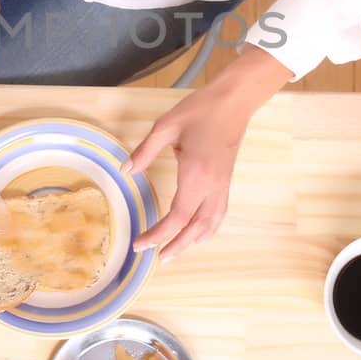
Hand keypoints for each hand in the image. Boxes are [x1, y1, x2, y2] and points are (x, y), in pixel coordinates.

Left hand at [124, 87, 251, 261]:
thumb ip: (145, 151)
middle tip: (158, 258)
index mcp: (196, 174)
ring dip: (194, 241)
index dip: (157, 234)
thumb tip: (126, 171)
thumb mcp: (166, 126)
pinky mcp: (227, 180)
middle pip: (196, 228)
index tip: (140, 244)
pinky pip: (220, 212)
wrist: (234, 101)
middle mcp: (212, 185)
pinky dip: (208, 228)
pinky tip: (199, 232)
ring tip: (176, 251)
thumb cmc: (201, 110)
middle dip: (177, 246)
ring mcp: (223, 185)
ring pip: (211, 223)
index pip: (177, 216)